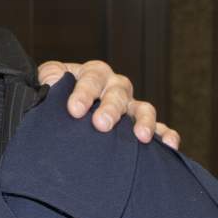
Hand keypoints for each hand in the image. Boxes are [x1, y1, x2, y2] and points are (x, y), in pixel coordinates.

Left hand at [37, 60, 180, 149]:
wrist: (63, 109)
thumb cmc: (56, 93)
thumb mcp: (48, 80)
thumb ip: (50, 77)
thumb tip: (52, 80)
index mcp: (93, 73)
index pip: (91, 79)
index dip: (84, 93)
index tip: (74, 110)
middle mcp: (115, 87)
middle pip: (118, 94)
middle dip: (111, 109)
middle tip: (101, 125)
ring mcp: (130, 105)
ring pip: (142, 108)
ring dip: (143, 121)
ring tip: (141, 137)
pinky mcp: (140, 124)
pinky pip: (159, 127)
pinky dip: (165, 134)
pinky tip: (169, 144)